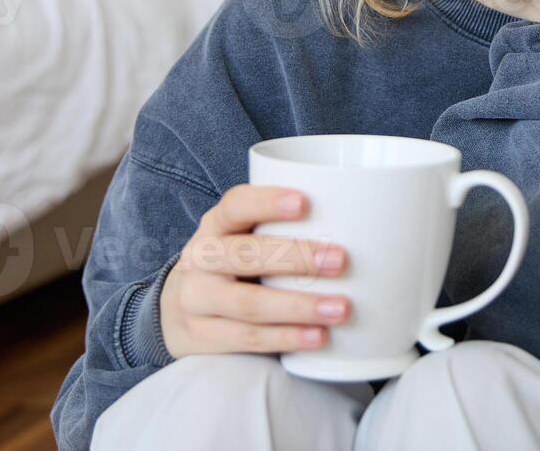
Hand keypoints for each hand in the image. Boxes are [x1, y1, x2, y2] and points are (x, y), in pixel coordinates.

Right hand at [159, 184, 351, 358]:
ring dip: (298, 306)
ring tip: (340, 309)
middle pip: (243, 256)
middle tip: (341, 260)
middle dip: (295, 257)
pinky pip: (246, 338)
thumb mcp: (241, 238)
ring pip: (248, 303)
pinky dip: (285, 338)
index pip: (235, 205)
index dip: (267, 202)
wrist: (177, 309)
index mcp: (214, 225)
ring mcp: (196, 300)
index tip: (305, 202)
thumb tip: (362, 225)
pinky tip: (317, 337)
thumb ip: (280, 231)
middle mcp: (200, 259)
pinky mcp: (200, 337)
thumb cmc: (231, 266)